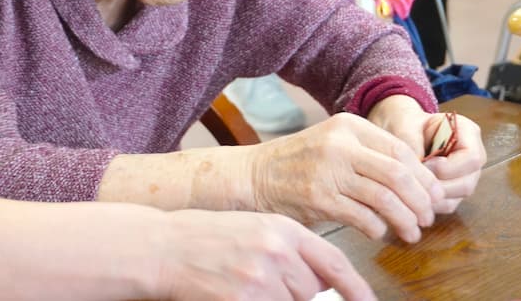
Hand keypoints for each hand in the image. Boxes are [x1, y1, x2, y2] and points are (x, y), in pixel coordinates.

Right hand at [157, 210, 375, 300]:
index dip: (356, 288)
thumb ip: (290, 248)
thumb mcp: (255, 228)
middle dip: (296, 291)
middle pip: (311, 289)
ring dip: (277, 299)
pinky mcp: (244, 300)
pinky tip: (237, 291)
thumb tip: (324, 281)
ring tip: (245, 282)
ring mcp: (259, 278)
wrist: (164, 247)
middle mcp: (275, 251)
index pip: (332, 263)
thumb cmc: (208, 237)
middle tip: (262, 277)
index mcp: (281, 228)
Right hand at [250, 113, 443, 242]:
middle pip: (399, 174)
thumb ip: (368, 154)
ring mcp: (328, 171)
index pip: (401, 150)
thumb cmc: (297, 163)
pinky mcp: (318, 198)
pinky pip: (363, 217)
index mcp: (348, 125)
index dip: (424, 178)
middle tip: (427, 218)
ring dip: (405, 220)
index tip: (433, 196)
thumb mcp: (333, 143)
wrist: (254, 175)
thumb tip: (417, 181)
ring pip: (385, 198)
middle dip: (421, 201)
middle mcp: (340, 144)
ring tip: (411, 232)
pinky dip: (378, 229)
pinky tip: (378, 233)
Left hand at [367, 96, 485, 213]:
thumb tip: (416, 170)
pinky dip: (428, 204)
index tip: (423, 165)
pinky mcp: (453, 191)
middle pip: (467, 184)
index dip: (447, 167)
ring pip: (457, 198)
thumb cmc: (404, 122)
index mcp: (467, 133)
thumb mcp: (405, 125)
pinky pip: (445, 205)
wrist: (398, 128)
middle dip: (437, 186)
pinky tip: (411, 195)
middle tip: (413, 181)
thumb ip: (412, 143)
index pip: (472, 158)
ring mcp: (464, 176)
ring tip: (409, 187)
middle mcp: (471, 158)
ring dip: (432, 197)